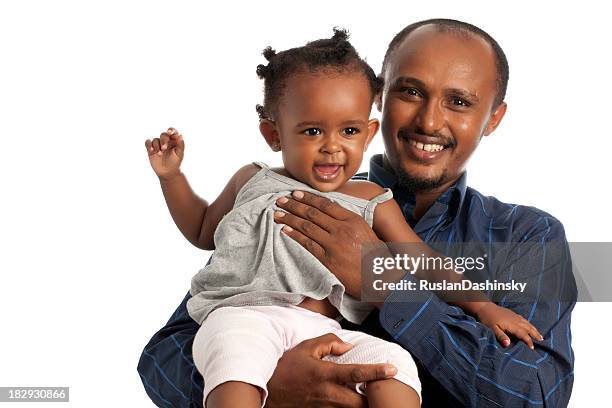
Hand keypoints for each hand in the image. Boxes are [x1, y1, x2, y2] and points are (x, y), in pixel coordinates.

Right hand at [145, 127, 184, 180]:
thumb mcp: (179, 154)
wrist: (168, 172)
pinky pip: (148, 143)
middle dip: (163, 140)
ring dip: (157, 146)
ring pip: (155, 140)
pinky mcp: (151, 149)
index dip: (171, 130)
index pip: (173, 132)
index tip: (170, 132)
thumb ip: (181, 145)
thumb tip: (180, 135)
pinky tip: (151, 150)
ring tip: (160, 154)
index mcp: (174, 141)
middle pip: (163, 135)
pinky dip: (148, 144)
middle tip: (164, 148)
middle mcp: (166, 142)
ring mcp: (158, 145)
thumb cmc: (175, 163)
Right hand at [265, 333, 396, 407]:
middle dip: (373, 398)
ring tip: (368, 395)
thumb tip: (348, 346)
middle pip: (360, 402)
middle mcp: (327, 394)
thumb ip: (329, 343)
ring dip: (361, 404)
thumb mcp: (306, 348)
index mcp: (325, 374)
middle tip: (381, 390)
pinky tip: (349, 400)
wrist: (267, 392)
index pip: (357, 373)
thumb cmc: (286, 368)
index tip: (392, 369)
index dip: (377, 371)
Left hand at [273, 191, 382, 297]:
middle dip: (294, 205)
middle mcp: (342, 229)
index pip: (325, 204)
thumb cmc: (376, 256)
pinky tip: (285, 229)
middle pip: (313, 213)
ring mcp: (334, 244)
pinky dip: (294, 235)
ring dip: (290, 218)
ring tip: (277, 214)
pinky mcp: (328, 259)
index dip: (308, 198)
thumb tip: (333, 214)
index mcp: (352, 219)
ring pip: (307, 227)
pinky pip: (307, 244)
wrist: (382, 277)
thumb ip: (349, 222)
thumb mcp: (366, 231)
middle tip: (280, 200)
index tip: (296, 193)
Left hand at [474, 302, 543, 348]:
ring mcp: (514, 315)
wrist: (484, 306)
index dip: (528, 341)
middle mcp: (515, 319)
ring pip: (527, 323)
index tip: (532, 348)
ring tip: (539, 335)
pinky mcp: (512, 313)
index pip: (523, 334)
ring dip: (534, 329)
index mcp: (511, 324)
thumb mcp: (492, 328)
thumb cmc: (487, 318)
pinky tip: (530, 325)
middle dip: (535, 334)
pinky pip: (524, 319)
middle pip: (528, 327)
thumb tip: (508, 344)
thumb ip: (500, 336)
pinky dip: (529, 323)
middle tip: (542, 340)